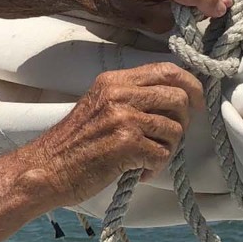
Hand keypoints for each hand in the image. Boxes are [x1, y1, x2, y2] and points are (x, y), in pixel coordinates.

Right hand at [19, 62, 203, 206]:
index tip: (196, 104)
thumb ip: (131, 97)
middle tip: (167, 140)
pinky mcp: (126, 143)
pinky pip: (163, 154)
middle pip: (179, 97)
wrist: (46, 169)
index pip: (167, 70)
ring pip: (175, 129)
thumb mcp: (100, 105)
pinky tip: (137, 172)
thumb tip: (175, 100)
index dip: (191, 86)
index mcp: (113, 80)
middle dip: (183, 122)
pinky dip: (154, 168)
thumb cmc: (74, 144)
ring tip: (146, 159)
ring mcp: (123, 117)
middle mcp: (119, 93)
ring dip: (167, 150)